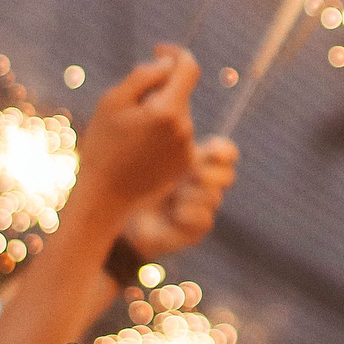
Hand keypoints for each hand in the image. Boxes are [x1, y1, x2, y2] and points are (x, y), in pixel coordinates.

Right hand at [72, 51, 200, 226]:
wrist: (105, 196)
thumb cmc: (103, 145)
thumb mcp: (113, 102)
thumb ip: (143, 76)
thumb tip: (168, 63)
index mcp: (168, 110)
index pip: (188, 68)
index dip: (175, 53)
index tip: (158, 50)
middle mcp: (186, 128)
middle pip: (180, 92)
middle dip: (159, 90)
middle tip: (128, 107)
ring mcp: (189, 147)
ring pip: (178, 113)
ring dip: (159, 113)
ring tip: (131, 134)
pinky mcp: (186, 162)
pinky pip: (178, 134)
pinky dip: (162, 133)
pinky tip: (140, 149)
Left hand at [124, 137, 236, 260]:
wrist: (116, 218)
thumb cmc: (128, 180)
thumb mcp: (142, 153)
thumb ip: (160, 134)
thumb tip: (170, 112)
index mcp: (196, 163)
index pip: (225, 153)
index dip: (224, 151)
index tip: (211, 148)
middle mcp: (202, 186)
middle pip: (227, 176)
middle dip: (213, 174)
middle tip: (194, 175)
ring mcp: (200, 208)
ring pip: (214, 197)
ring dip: (193, 194)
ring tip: (173, 197)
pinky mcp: (195, 231)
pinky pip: (206, 220)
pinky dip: (189, 214)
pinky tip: (173, 213)